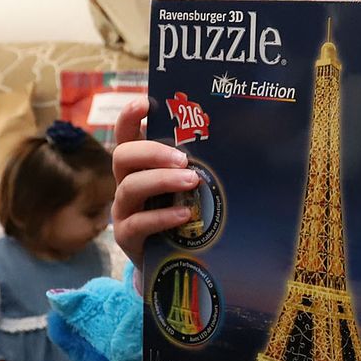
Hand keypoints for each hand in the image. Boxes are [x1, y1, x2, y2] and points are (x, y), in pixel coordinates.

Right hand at [110, 98, 200, 266]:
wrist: (171, 258)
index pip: (125, 133)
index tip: (145, 102)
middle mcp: (125, 182)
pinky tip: (184, 214)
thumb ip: (196, 164)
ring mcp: (123, 209)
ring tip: (191, 181)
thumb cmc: (181, 210)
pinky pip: (139, 222)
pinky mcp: (127, 236)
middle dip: (152, 151)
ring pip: (130, 187)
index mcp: (138, 164)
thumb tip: (237, 138)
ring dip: (162, 180)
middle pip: (123, 155)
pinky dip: (162, 216)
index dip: (130, 116)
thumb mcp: (185, 184)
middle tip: (183, 158)